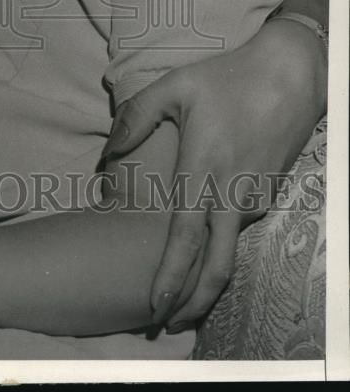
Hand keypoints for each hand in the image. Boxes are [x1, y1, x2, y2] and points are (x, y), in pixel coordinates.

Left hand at [102, 18, 326, 330]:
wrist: (290, 74)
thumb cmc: (228, 78)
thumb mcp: (175, 86)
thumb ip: (136, 116)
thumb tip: (109, 150)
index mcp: (203, 171)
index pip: (184, 240)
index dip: (169, 279)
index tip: (153, 307)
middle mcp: (232, 194)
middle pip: (216, 268)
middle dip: (192, 303)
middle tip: (166, 325)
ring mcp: (254, 197)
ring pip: (230, 251)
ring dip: (207, 279)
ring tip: (181, 295)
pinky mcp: (269, 192)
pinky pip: (241, 228)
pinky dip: (222, 247)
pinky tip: (206, 247)